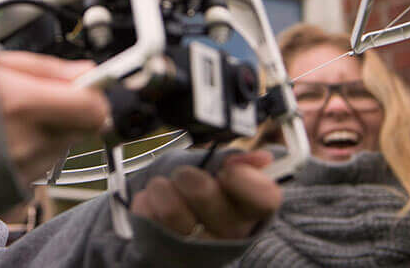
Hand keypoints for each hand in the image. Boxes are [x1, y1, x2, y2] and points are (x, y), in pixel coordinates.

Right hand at [0, 51, 109, 185]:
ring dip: (51, 130)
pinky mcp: (16, 188)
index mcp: (22, 103)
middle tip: (40, 99)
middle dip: (71, 110)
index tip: (87, 87)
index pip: (91, 108)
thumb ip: (48, 69)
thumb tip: (87, 70)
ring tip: (12, 119)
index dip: (94, 95)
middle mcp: (27, 141)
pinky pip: (44, 164)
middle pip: (82, 127)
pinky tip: (5, 139)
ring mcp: (22, 169)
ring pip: (64, 145)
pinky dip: (34, 150)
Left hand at [131, 150, 280, 239]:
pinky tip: (155, 205)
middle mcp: (228, 235)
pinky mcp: (164, 250)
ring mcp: (197, 247)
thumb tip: (262, 158)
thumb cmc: (200, 191)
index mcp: (249, 212)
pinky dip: (146, 202)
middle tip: (184, 176)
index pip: (263, 198)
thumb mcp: (219, 172)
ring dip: (161, 188)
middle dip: (186, 174)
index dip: (243, 179)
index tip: (226, 170)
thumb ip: (236, 162)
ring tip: (165, 190)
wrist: (172, 219)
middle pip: (203, 192)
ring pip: (170, 208)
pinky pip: (146, 216)